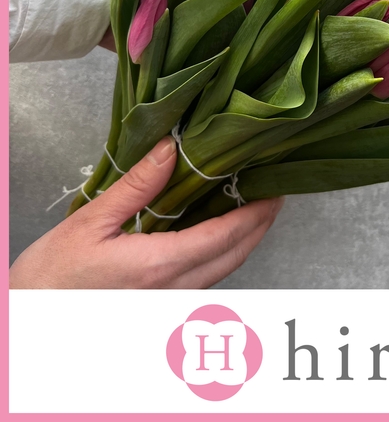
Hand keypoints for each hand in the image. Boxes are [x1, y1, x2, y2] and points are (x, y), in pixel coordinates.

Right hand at [10, 137, 283, 288]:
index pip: (225, 236)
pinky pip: (202, 281)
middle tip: (274, 192)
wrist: (25, 328)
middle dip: (259, 225)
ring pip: (221, 272)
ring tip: (252, 208)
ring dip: (242, 241)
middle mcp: (172, 292)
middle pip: (234, 257)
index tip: (275, 189)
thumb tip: (171, 149)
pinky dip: (220, 255)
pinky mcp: (157, 311)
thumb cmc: (50, 279)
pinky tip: (216, 235)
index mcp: (159, 266)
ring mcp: (167, 307)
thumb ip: (136, 187)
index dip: (255, 213)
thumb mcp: (90, 223)